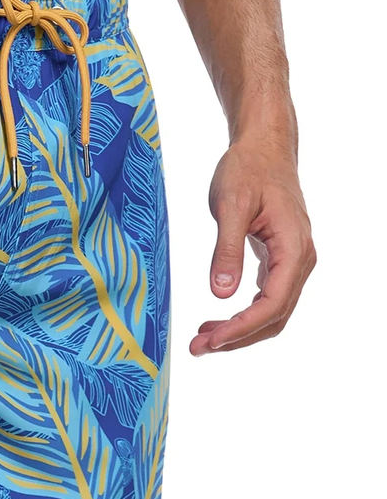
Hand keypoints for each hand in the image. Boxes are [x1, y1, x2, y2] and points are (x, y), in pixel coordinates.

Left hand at [190, 138, 314, 355]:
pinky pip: (266, 297)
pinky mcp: (279, 259)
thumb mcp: (231, 206)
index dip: (242, 327)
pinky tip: (216, 321)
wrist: (263, 148)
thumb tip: (219, 293)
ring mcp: (292, 261)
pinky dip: (243, 314)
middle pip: (275, 316)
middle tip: (198, 349)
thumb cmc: (247, 170)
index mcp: (294, 248)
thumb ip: (226, 250)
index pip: (273, 303)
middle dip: (237, 337)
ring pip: (272, 311)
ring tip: (202, 341)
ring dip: (239, 330)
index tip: (212, 341)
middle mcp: (300, 260)